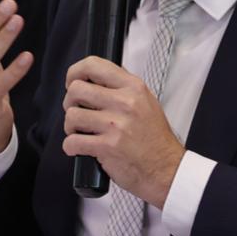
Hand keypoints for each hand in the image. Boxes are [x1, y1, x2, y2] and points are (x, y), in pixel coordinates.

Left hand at [61, 56, 184, 208]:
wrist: (166, 170)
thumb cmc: (155, 140)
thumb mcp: (146, 102)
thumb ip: (122, 88)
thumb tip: (93, 78)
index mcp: (133, 88)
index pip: (94, 65)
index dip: (75, 72)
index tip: (72, 81)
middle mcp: (125, 103)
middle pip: (76, 89)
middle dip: (70, 103)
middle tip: (77, 111)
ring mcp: (116, 124)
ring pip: (72, 115)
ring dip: (70, 126)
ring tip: (81, 132)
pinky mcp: (107, 146)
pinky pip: (73, 141)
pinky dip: (71, 146)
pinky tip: (79, 147)